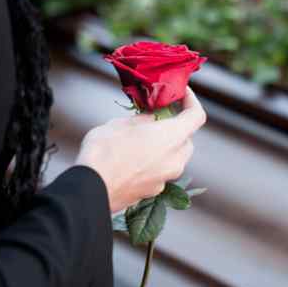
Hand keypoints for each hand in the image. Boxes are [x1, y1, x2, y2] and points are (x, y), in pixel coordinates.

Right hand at [75, 87, 206, 212]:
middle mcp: (175, 160)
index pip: (196, 116)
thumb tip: (151, 120)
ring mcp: (165, 179)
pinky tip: (134, 158)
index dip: (191, 102)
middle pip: (187, 139)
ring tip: (142, 138)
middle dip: (176, 127)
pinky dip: (154, 163)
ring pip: (175, 158)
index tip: (181, 94)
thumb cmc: (103, 152)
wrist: (91, 189)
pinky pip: (161, 172)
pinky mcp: (154, 192)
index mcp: (171, 137)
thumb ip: (143, 120)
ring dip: (165, 146)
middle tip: (158, 117)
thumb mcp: (121, 124)